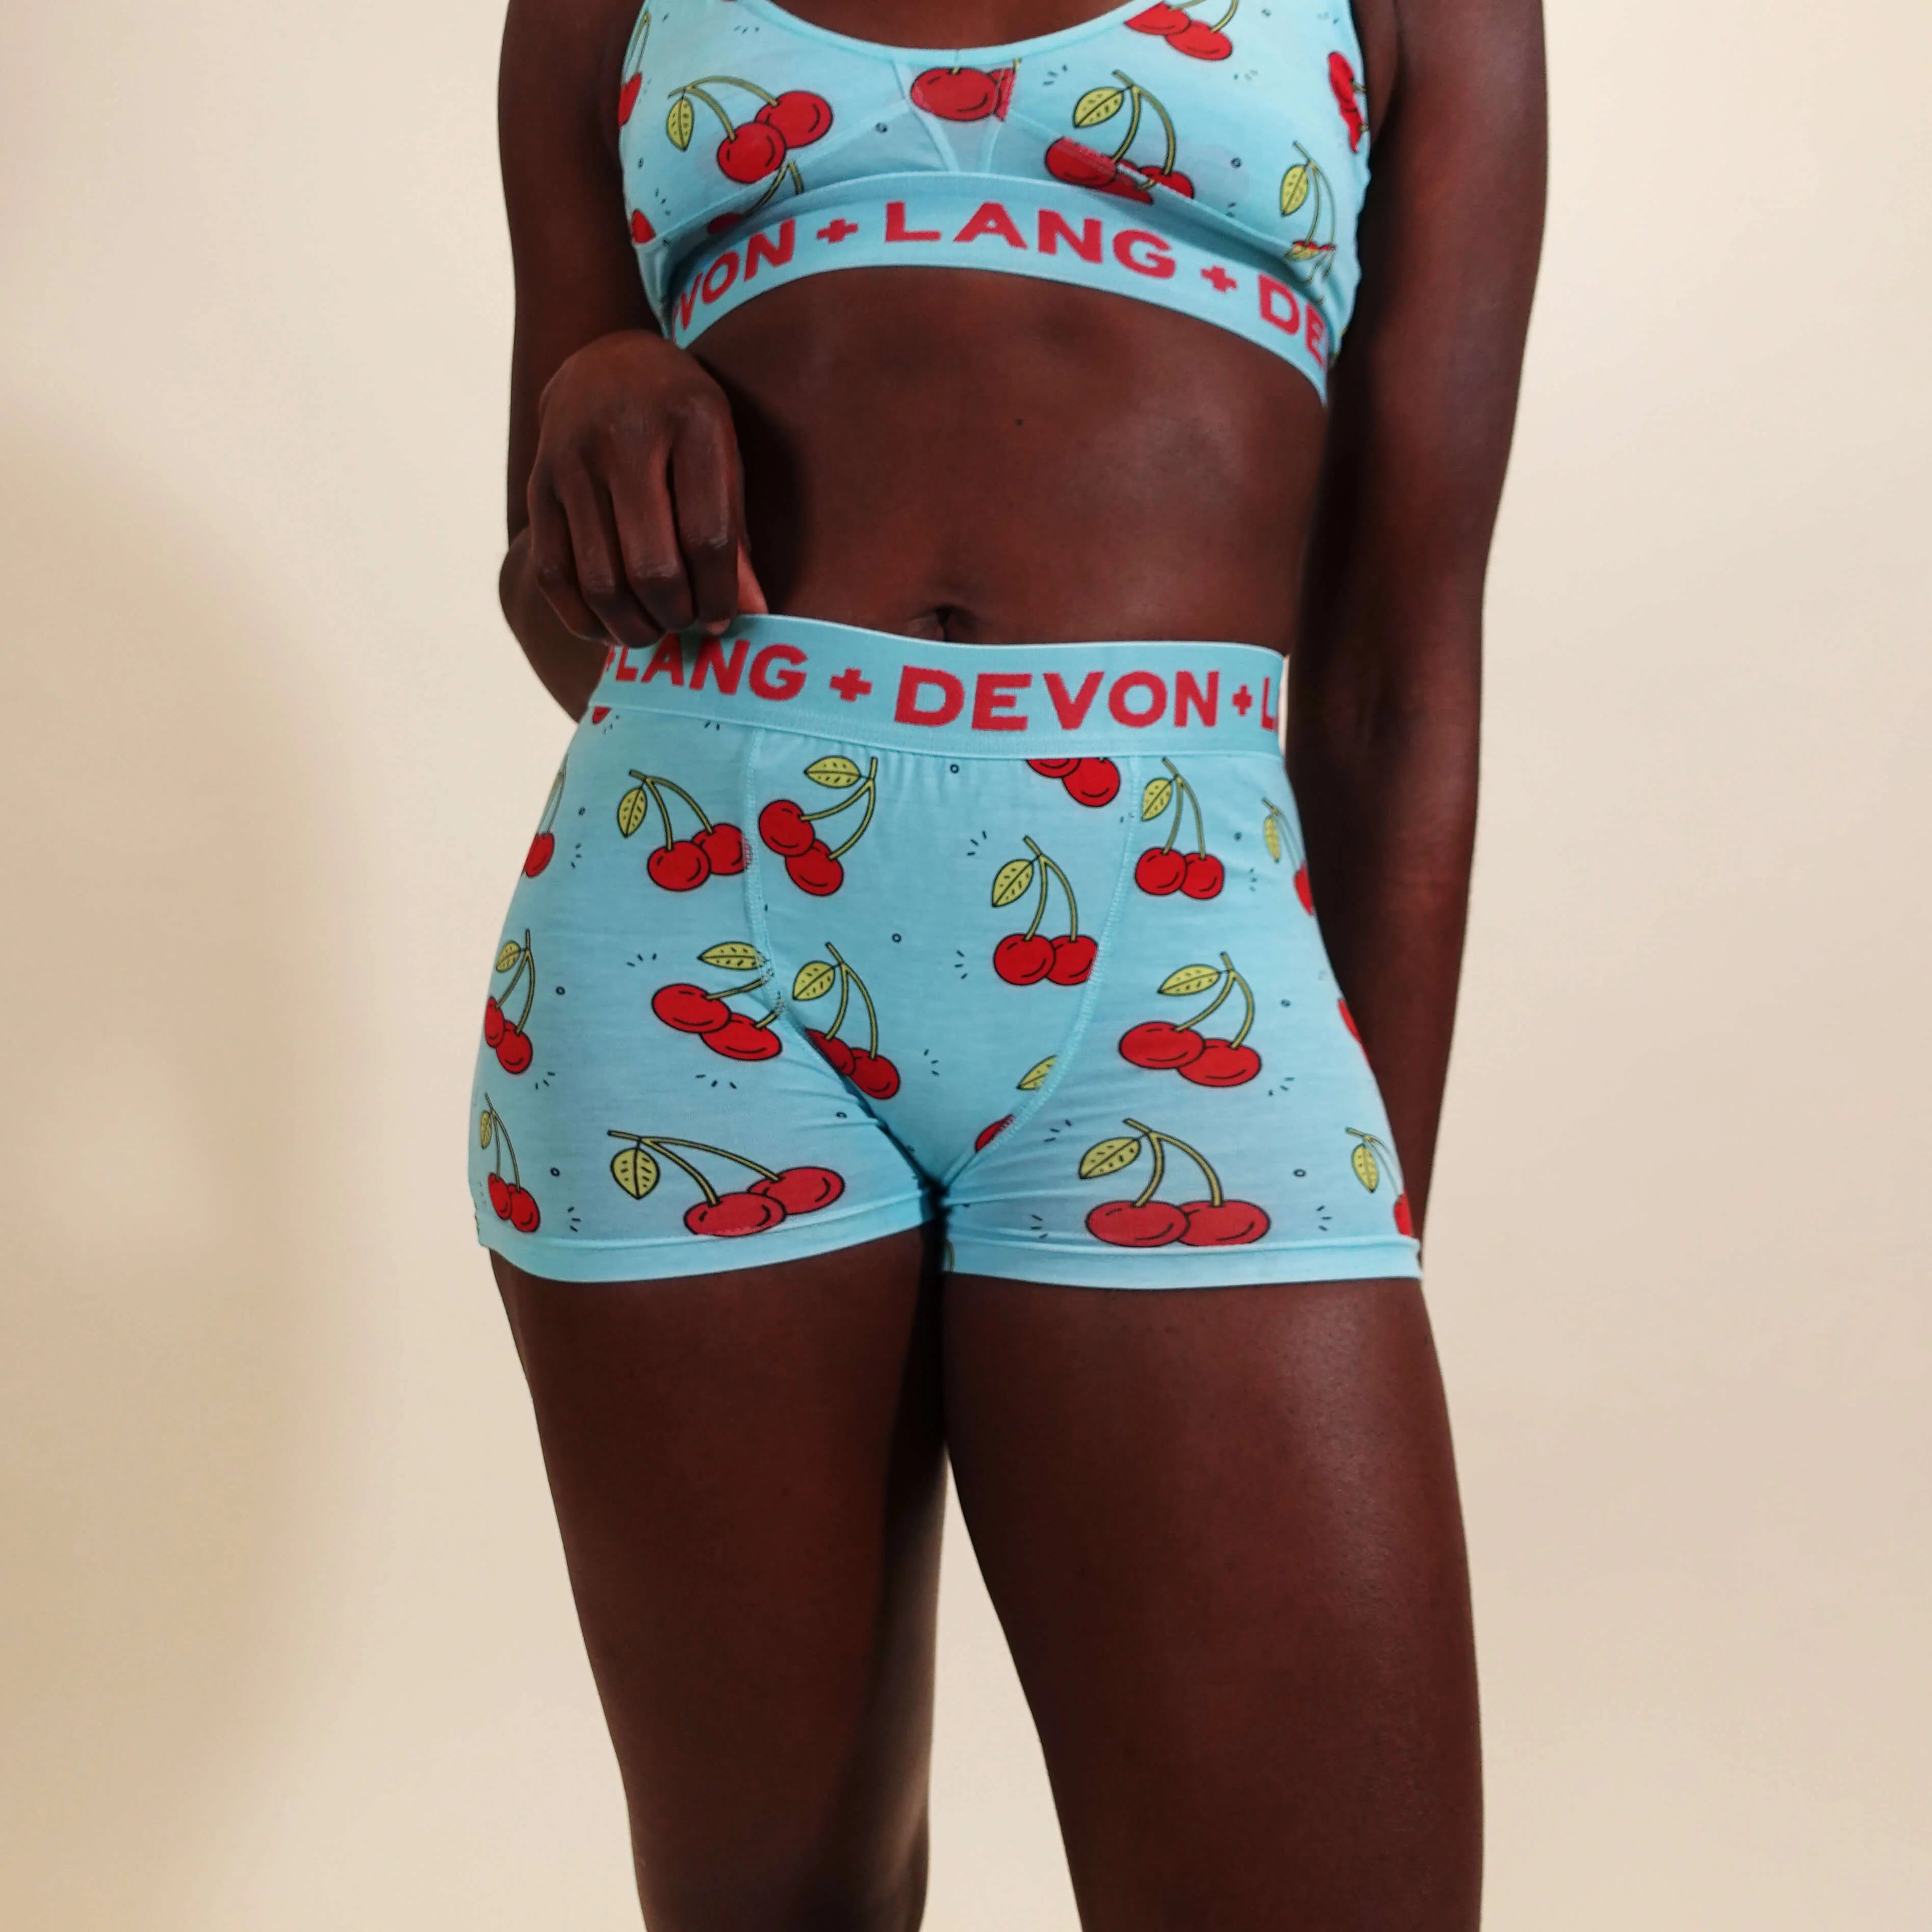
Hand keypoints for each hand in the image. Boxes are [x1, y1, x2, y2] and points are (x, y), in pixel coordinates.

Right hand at [525, 330, 768, 645]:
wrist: (605, 363)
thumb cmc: (681, 419)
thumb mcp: (723, 453)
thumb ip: (736, 529)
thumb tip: (751, 612)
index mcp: (690, 421)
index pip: (709, 537)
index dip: (718, 595)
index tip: (723, 618)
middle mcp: (624, 437)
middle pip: (651, 567)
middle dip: (676, 615)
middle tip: (687, 623)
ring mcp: (571, 462)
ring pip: (600, 581)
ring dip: (633, 627)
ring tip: (654, 630)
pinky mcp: (537, 486)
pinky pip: (554, 575)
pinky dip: (583, 618)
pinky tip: (608, 628)